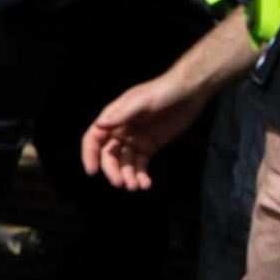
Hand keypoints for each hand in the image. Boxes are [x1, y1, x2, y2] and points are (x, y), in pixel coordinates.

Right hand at [77, 64, 216, 191]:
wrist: (190, 92)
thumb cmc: (163, 91)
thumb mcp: (141, 102)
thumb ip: (121, 116)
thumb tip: (99, 126)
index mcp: (113, 118)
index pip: (94, 139)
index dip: (90, 155)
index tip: (93, 171)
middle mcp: (120, 131)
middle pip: (109, 156)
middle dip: (113, 171)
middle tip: (121, 183)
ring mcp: (134, 141)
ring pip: (125, 163)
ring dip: (128, 176)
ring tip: (135, 187)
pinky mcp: (149, 147)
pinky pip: (141, 165)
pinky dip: (142, 176)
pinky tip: (146, 184)